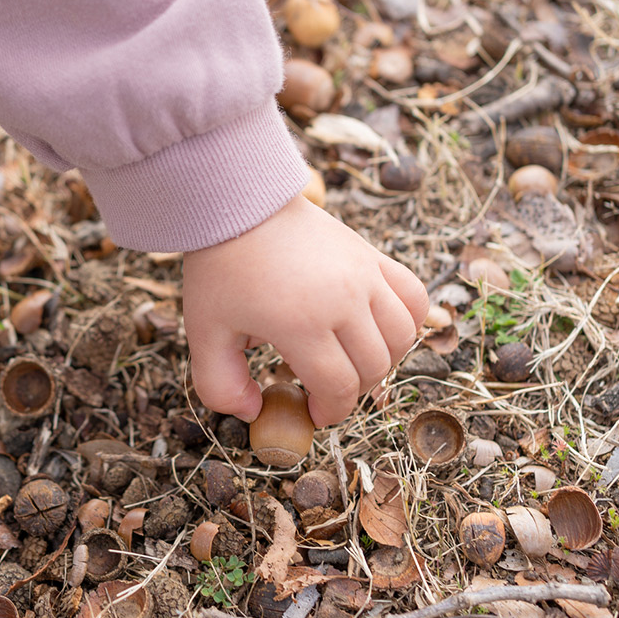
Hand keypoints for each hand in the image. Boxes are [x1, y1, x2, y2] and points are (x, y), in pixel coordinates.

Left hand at [182, 194, 428, 424]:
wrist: (238, 204)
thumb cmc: (220, 269)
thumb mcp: (204, 333)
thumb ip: (220, 385)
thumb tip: (253, 413)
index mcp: (301, 323)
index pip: (339, 388)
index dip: (330, 412)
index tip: (313, 412)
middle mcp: (342, 300)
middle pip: (373, 368)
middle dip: (352, 390)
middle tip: (325, 387)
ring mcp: (363, 274)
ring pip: (401, 337)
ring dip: (382, 360)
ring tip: (349, 359)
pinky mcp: (372, 255)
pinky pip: (414, 296)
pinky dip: (407, 321)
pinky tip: (378, 329)